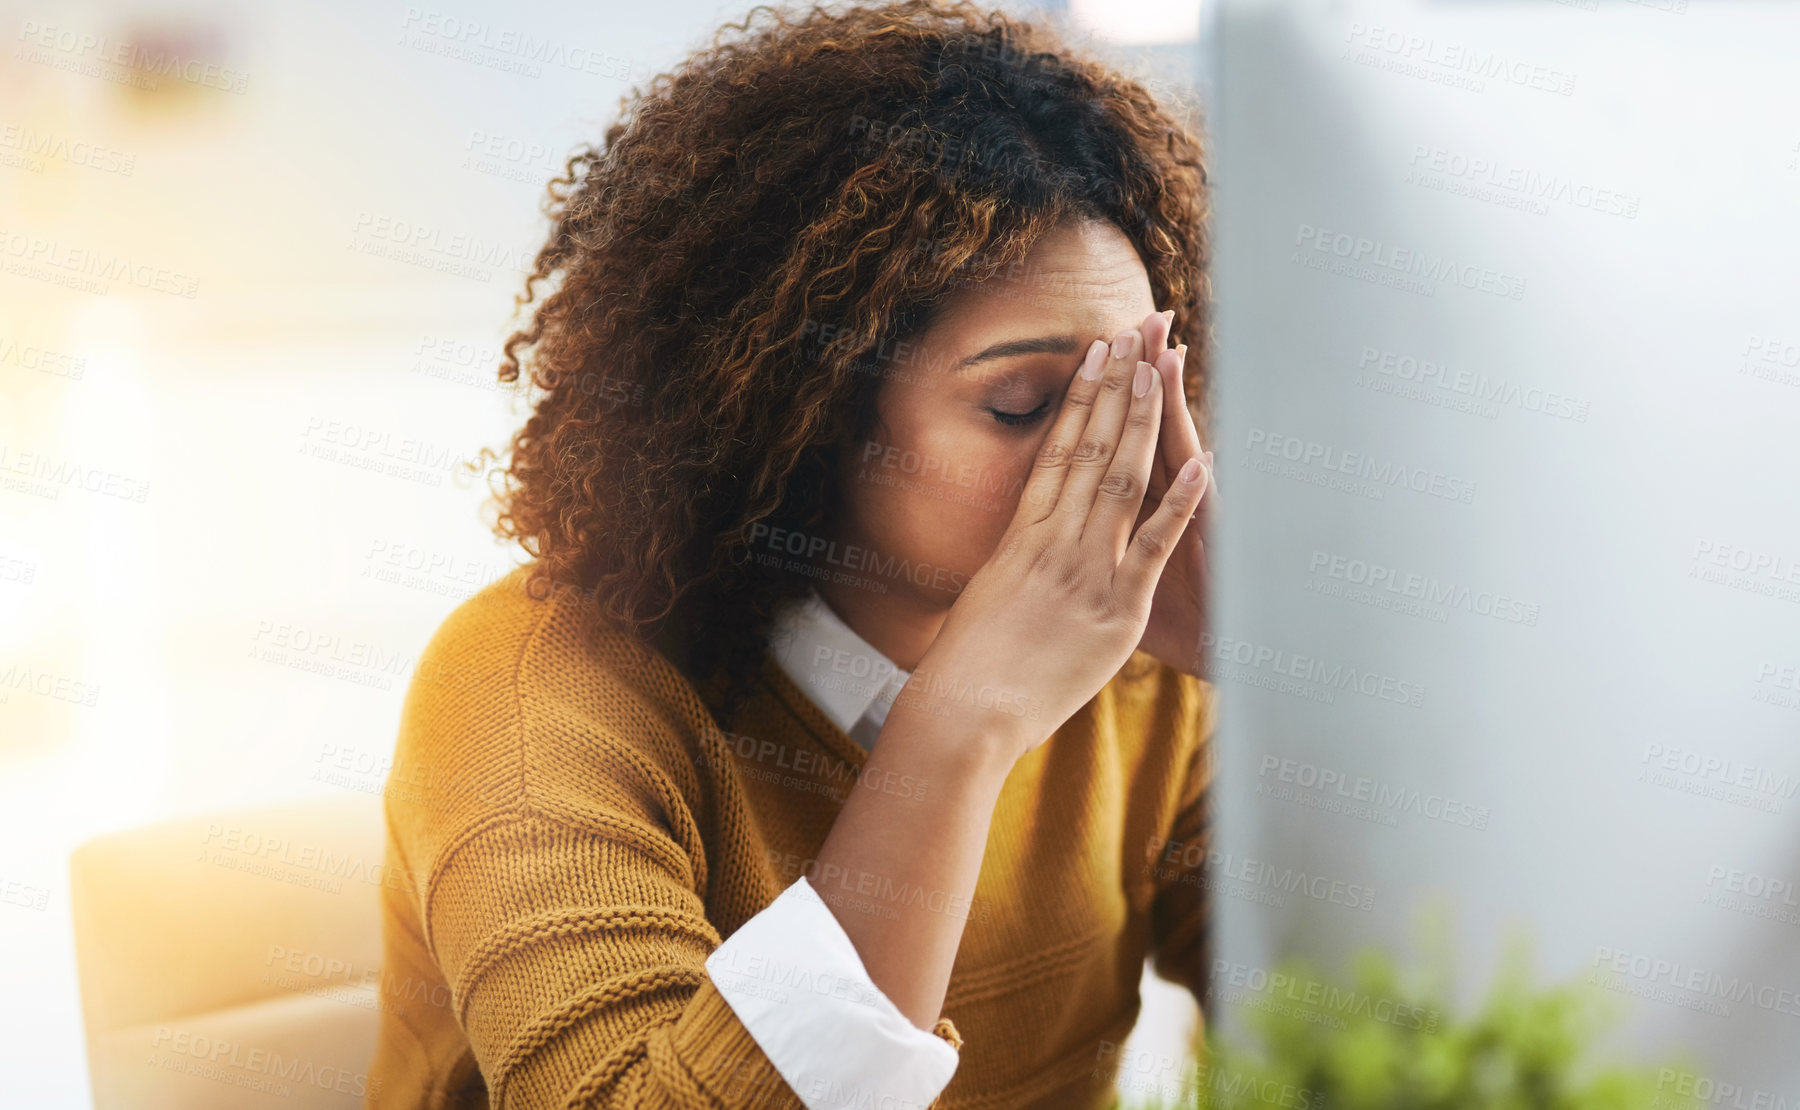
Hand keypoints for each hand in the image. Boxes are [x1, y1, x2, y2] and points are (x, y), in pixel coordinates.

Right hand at [893, 327, 1210, 762]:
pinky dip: (1180, 504)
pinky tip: (1201, 463)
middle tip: (1131, 335)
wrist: (965, 708)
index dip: (1079, 400)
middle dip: (1115, 389)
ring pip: (1122, 480)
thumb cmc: (965, 668)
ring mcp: (1086, 570)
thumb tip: (1014, 559)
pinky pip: (1154, 547)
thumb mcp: (985, 600)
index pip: (1058, 451)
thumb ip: (1012, 570)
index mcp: (1022, 537)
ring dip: (1142, 421)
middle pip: (1091, 449)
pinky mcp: (1116, 609)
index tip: (1094, 357)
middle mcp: (1054, 540)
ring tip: (1156, 368)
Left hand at [1130, 309, 1213, 678]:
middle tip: (1143, 318)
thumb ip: (1114, 534)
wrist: (1224, 656)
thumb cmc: (1181, 620)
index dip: (1114, 393)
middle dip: (1150, 375)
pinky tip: (1201, 454)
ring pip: (1183, 457)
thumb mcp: (1132, 568)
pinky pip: (1202, 524)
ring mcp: (1198, 523)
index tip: (1098, 345)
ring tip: (1170, 353)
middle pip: (1159, 428)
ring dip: (1177, 409)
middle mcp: (1178, 501)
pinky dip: (1199, 492)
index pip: (1127, 437)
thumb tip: (1072, 513)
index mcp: (1150, 501)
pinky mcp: (1213, 557)